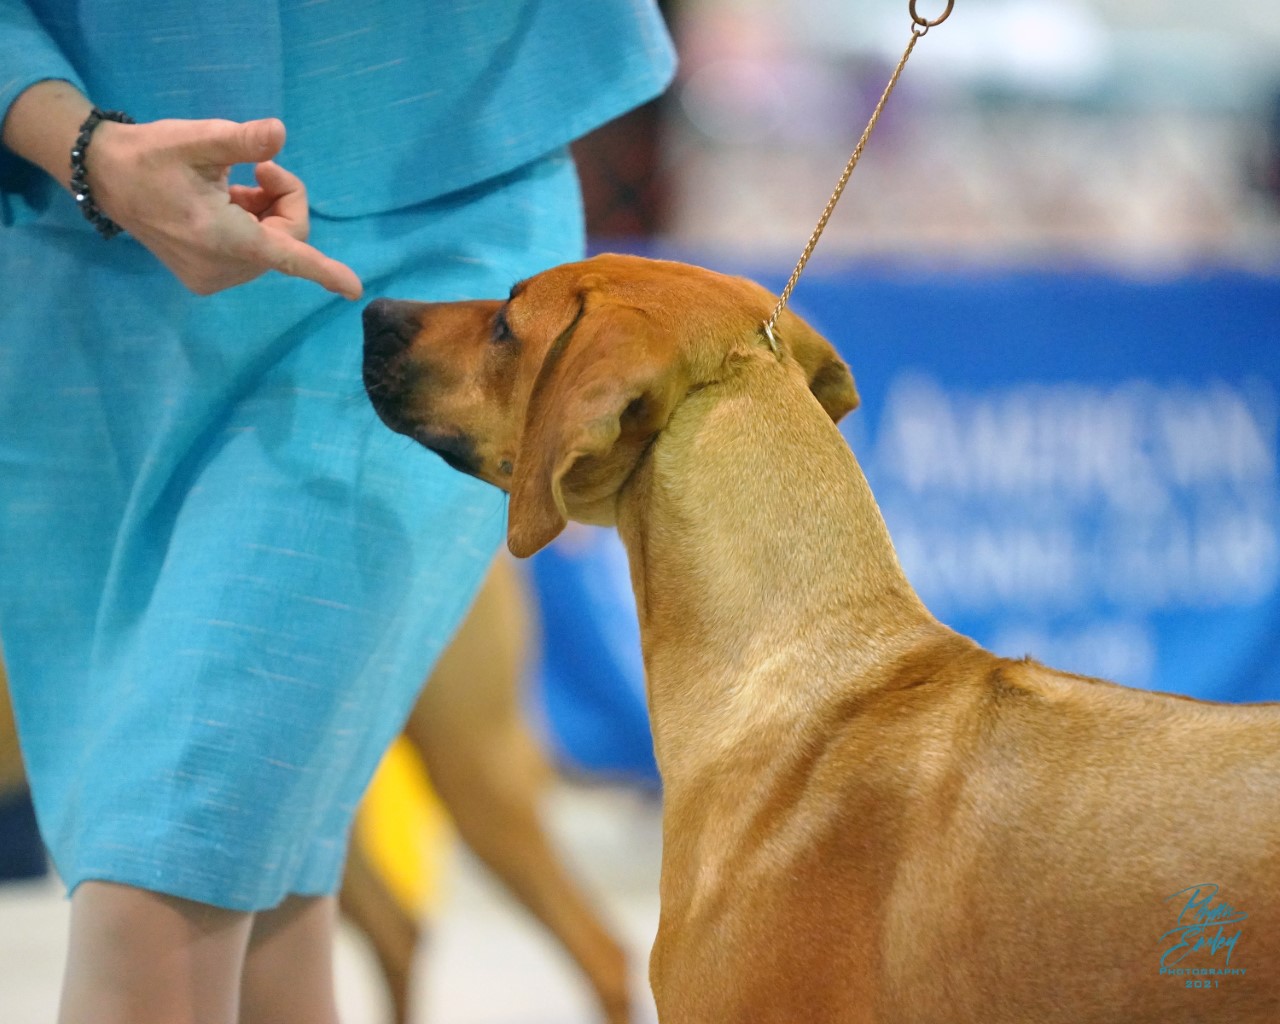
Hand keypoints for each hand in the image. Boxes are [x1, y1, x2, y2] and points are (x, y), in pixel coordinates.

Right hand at [87, 117, 361, 298]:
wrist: (105, 178)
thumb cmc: (151, 155)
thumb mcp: (196, 140)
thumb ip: (241, 141)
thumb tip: (279, 133)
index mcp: (223, 238)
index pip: (287, 257)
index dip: (324, 271)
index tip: (354, 289)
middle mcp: (221, 267)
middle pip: (285, 240)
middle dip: (282, 203)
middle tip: (260, 168)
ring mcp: (214, 278)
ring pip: (272, 248)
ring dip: (266, 214)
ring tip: (232, 186)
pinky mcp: (207, 280)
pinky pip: (252, 255)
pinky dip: (252, 227)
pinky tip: (226, 203)